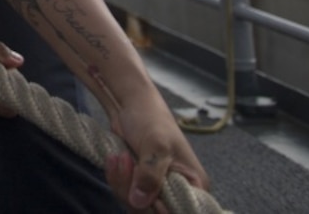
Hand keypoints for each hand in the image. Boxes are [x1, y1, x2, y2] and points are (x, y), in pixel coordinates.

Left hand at [102, 91, 208, 210]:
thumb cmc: (151, 119)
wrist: (131, 106)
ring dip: (122, 185)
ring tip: (118, 157)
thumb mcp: (155, 145)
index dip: (162, 209)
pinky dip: (117, 181)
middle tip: (126, 161)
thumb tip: (139, 202)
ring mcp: (158, 190)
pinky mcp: (140, 186)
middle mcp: (178, 192)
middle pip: (155, 213)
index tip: (149, 195)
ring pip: (138, 207)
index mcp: (195, 185)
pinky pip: (127, 196)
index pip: (183, 213)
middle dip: (135, 193)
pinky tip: (113, 160)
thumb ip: (151, 174)